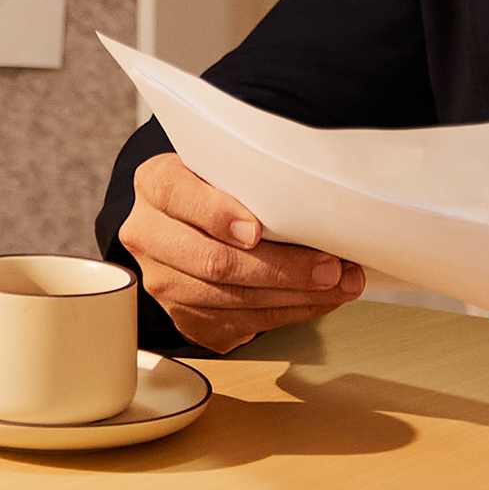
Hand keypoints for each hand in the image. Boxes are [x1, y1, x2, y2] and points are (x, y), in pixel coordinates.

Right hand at [114, 151, 357, 352]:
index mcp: (155, 185)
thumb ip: (247, 177)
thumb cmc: (214, 189)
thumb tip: (314, 198)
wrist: (185, 223)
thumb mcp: (219, 165)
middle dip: (281, 268)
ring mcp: (163, 283)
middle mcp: (149, 236)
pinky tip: (318, 301)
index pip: (179, 197)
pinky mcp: (184, 319)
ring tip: (339, 285)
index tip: (257, 229)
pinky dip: (288, 314)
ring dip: (295, 297)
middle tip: (329, 267)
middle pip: (213, 262)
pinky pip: (241, 324)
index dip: (218, 216)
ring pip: (232, 300)